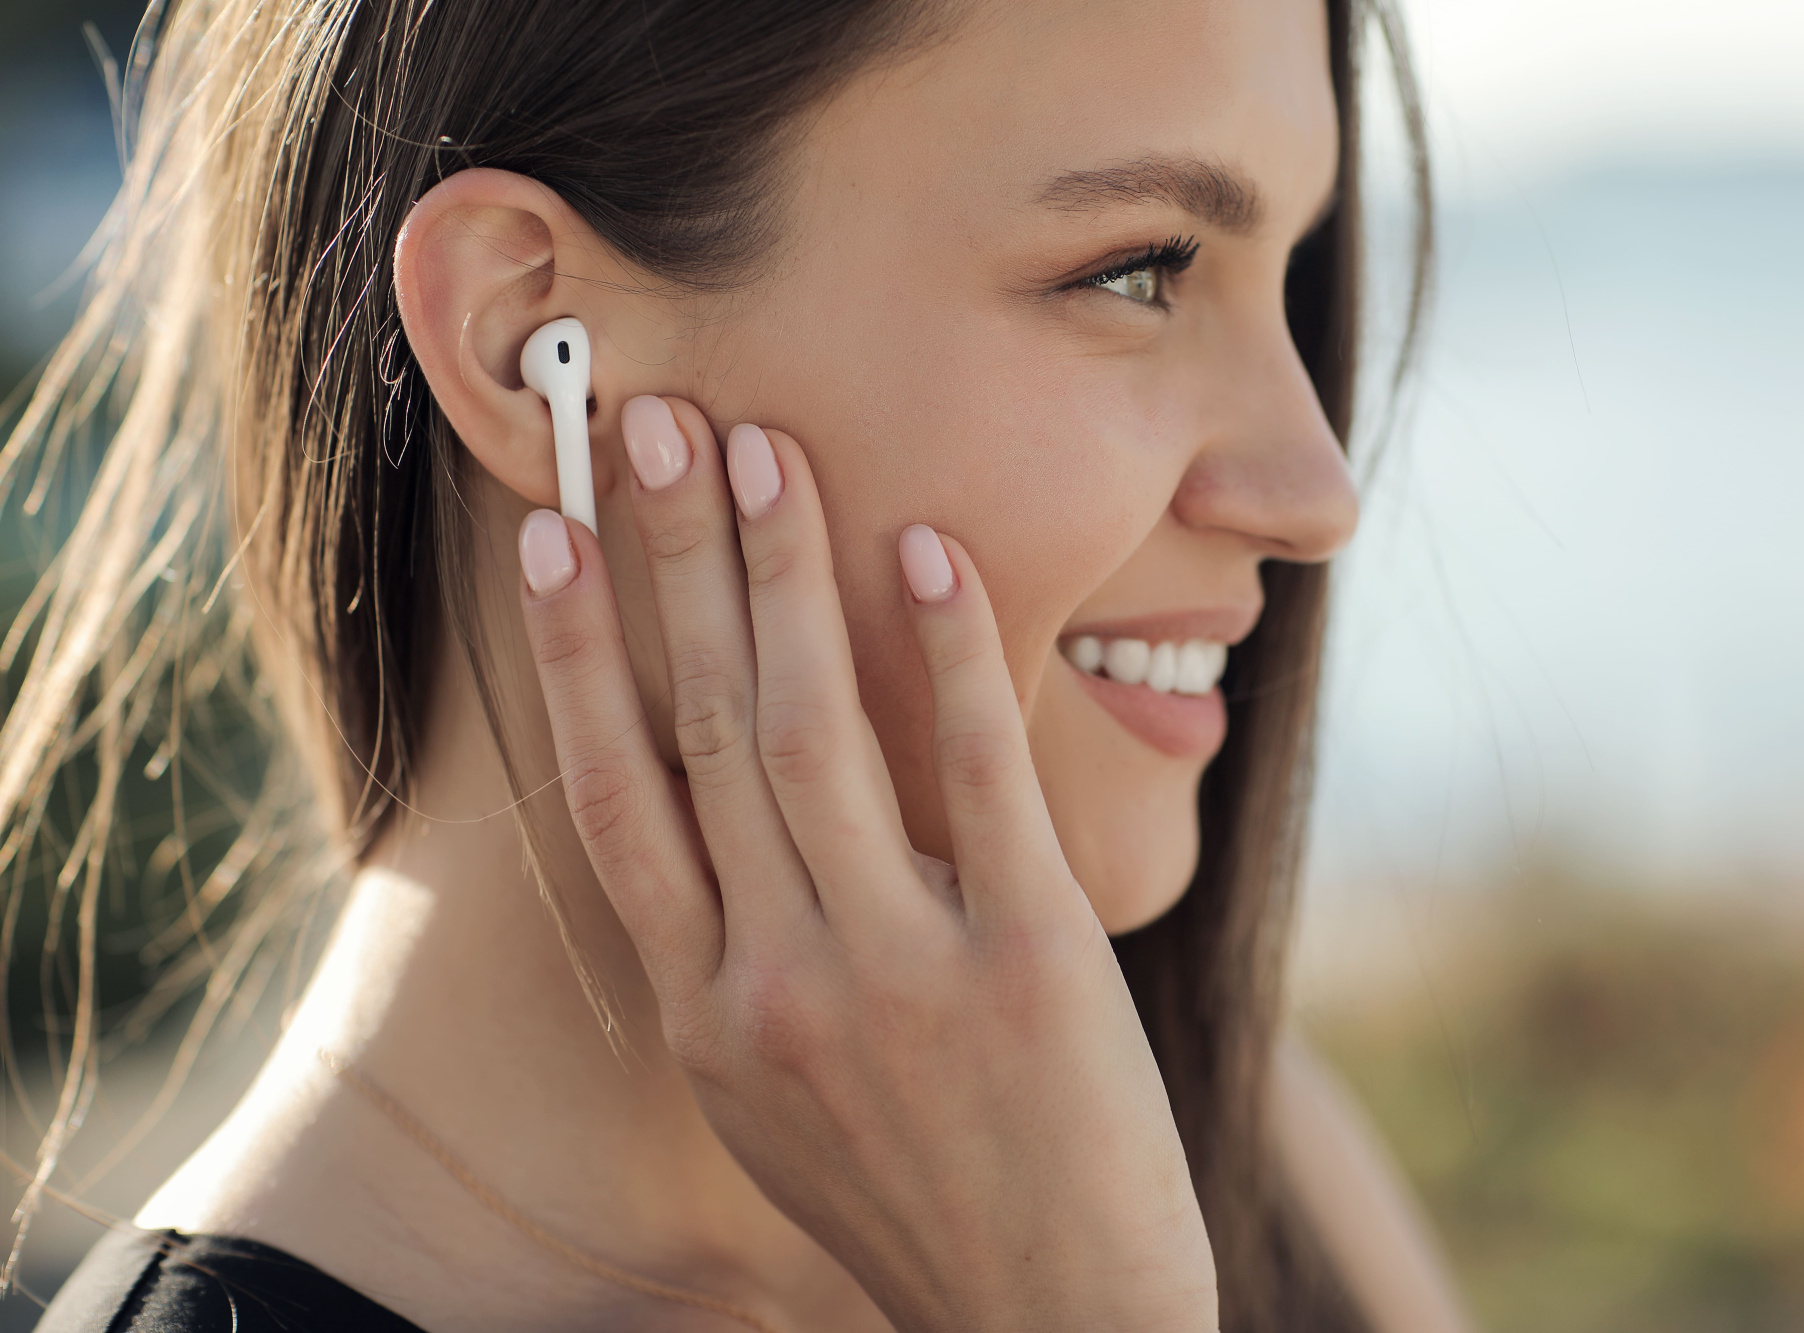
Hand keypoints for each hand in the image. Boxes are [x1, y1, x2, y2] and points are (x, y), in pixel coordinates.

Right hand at [515, 397, 1217, 1331]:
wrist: (1053, 1321)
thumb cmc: (915, 1195)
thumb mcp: (782, 1100)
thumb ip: (739, 969)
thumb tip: (721, 834)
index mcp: (704, 1016)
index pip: (612, 802)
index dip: (578, 655)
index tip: (553, 534)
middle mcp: (775, 984)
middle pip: (700, 734)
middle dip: (670, 564)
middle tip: (648, 421)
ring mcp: (897, 970)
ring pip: (811, 736)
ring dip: (782, 578)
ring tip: (764, 450)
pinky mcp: (1026, 961)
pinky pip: (977, 779)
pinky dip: (949, 657)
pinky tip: (929, 552)